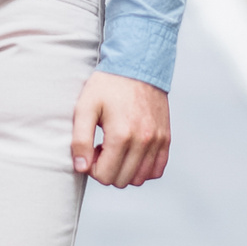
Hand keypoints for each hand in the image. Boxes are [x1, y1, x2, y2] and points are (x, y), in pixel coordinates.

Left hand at [71, 72, 170, 188]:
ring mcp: (157, 141)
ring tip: (118, 148)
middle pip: (121, 180)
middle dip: (108, 169)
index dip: (93, 167)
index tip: (92, 149)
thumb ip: (80, 140)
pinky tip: (132, 152)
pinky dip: (143, 168)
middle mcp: (143, 141)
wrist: (137, 65)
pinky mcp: (166, 138)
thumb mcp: (85, 107)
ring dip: (125, 169)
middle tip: (103, 147)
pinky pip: (157, 170)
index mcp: (121, 135)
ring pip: (139, 179)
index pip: (105, 176)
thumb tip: (81, 168)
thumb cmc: (109, 85)